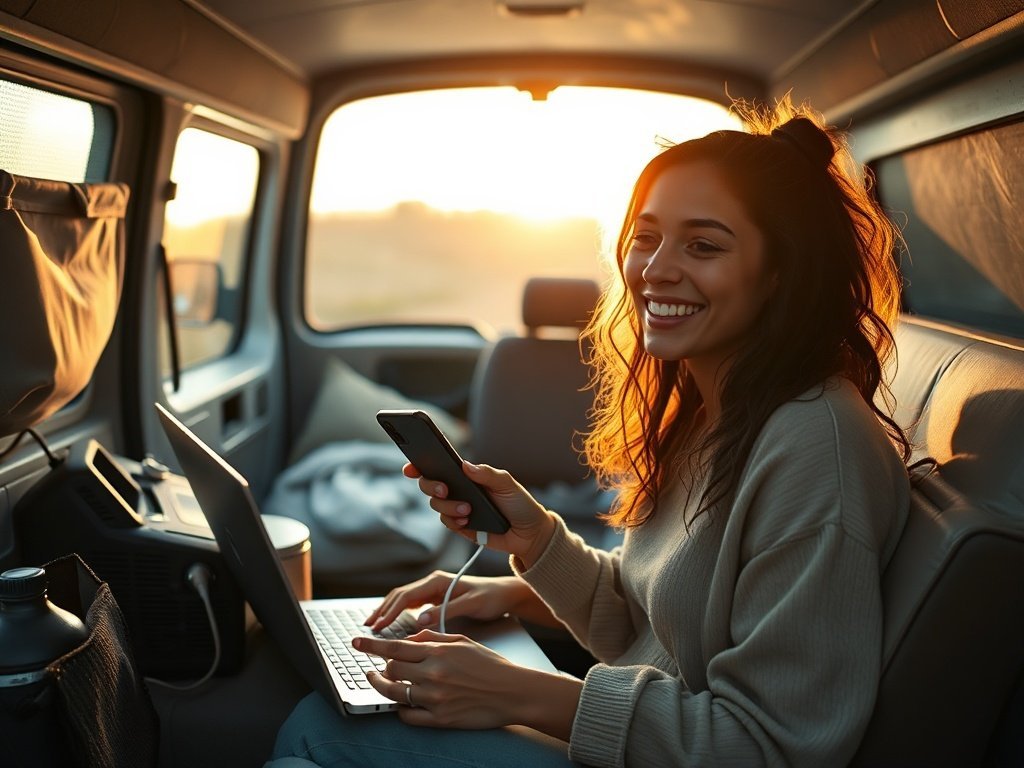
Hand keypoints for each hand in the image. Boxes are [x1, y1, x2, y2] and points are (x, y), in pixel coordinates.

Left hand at [356, 630, 579, 734]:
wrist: (514, 692)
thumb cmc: (490, 664)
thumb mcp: (463, 641)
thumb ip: (434, 637)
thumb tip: (410, 637)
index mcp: (438, 652)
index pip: (395, 647)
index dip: (371, 645)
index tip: (356, 642)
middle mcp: (433, 675)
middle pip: (390, 670)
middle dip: (381, 667)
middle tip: (379, 666)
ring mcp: (435, 699)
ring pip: (395, 693)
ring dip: (383, 687)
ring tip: (380, 682)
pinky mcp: (440, 720)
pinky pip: (408, 716)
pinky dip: (400, 709)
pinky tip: (402, 702)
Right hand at [364, 572, 534, 632]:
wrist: (506, 593)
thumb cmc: (491, 597)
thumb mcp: (471, 604)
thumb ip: (446, 611)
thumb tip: (420, 620)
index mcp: (438, 581)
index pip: (406, 596)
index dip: (390, 611)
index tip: (378, 626)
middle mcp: (432, 582)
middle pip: (399, 595)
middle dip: (382, 610)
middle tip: (367, 627)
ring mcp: (433, 589)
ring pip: (403, 599)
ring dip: (387, 611)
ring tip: (373, 624)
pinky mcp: (436, 597)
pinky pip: (411, 604)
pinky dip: (398, 612)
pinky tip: (391, 621)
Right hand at [404, 461, 555, 566]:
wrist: (529, 534)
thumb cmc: (520, 504)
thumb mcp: (508, 484)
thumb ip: (488, 474)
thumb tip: (465, 465)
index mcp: (468, 475)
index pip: (440, 466)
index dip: (420, 465)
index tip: (411, 467)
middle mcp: (459, 490)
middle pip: (429, 485)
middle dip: (431, 486)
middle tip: (445, 489)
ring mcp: (458, 508)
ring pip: (436, 505)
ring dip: (448, 506)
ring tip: (468, 510)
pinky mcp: (461, 527)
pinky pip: (447, 522)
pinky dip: (454, 521)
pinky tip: (468, 522)